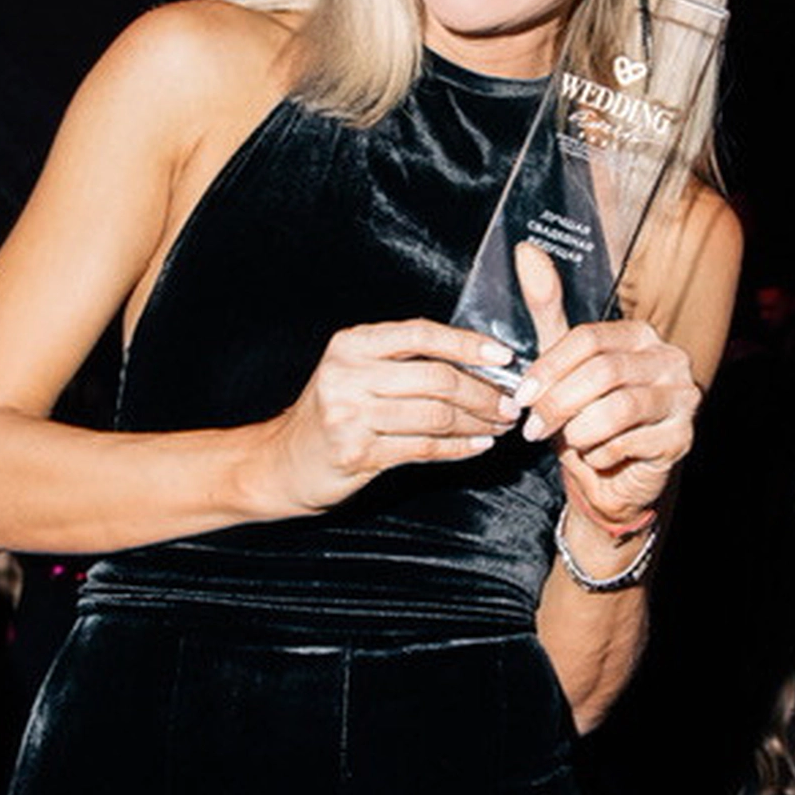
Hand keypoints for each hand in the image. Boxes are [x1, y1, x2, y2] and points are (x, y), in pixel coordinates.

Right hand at [262, 318, 517, 514]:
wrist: (284, 461)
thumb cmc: (334, 412)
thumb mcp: (356, 372)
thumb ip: (404, 361)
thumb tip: (477, 360)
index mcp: (352, 345)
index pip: (420, 334)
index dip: (466, 343)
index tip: (502, 355)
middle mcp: (347, 374)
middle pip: (436, 378)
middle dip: (482, 392)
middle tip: (510, 403)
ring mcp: (350, 414)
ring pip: (434, 415)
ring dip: (476, 422)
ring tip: (499, 424)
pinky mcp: (356, 452)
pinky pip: (423, 448)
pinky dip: (458, 448)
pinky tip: (477, 446)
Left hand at [512, 243, 699, 525]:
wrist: (610, 478)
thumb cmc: (586, 416)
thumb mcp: (562, 363)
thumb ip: (547, 309)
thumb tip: (526, 250)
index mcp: (639, 335)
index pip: (588, 339)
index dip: (549, 368)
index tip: (522, 396)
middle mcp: (668, 359)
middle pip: (602, 373)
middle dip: (559, 403)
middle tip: (534, 427)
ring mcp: (682, 398)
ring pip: (616, 409)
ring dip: (578, 430)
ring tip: (565, 440)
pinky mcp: (683, 437)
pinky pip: (628, 443)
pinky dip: (599, 453)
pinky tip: (596, 456)